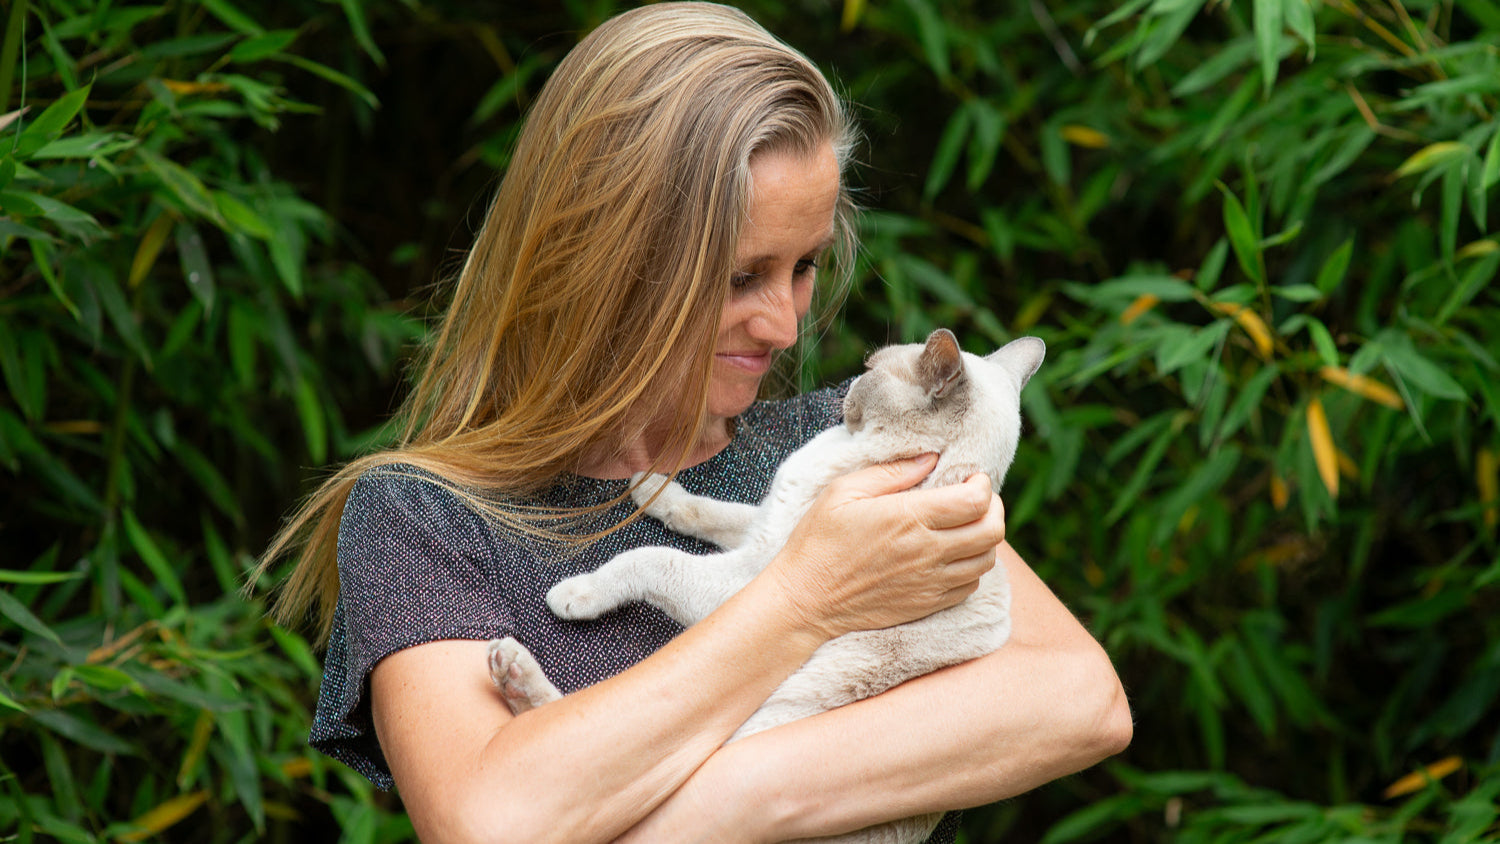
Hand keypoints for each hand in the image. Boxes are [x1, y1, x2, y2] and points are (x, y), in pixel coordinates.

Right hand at [765, 454, 1005, 639]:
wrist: (806, 600)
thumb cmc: (819, 540)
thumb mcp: (843, 491)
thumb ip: (891, 472)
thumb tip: (930, 459)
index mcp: (909, 518)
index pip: (975, 501)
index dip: (983, 486)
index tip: (971, 479)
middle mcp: (927, 552)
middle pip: (992, 531)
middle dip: (994, 509)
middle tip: (977, 500)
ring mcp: (930, 582)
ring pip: (986, 560)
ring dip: (985, 540)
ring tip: (967, 527)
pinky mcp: (927, 604)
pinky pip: (970, 586)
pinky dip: (972, 568)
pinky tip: (953, 556)